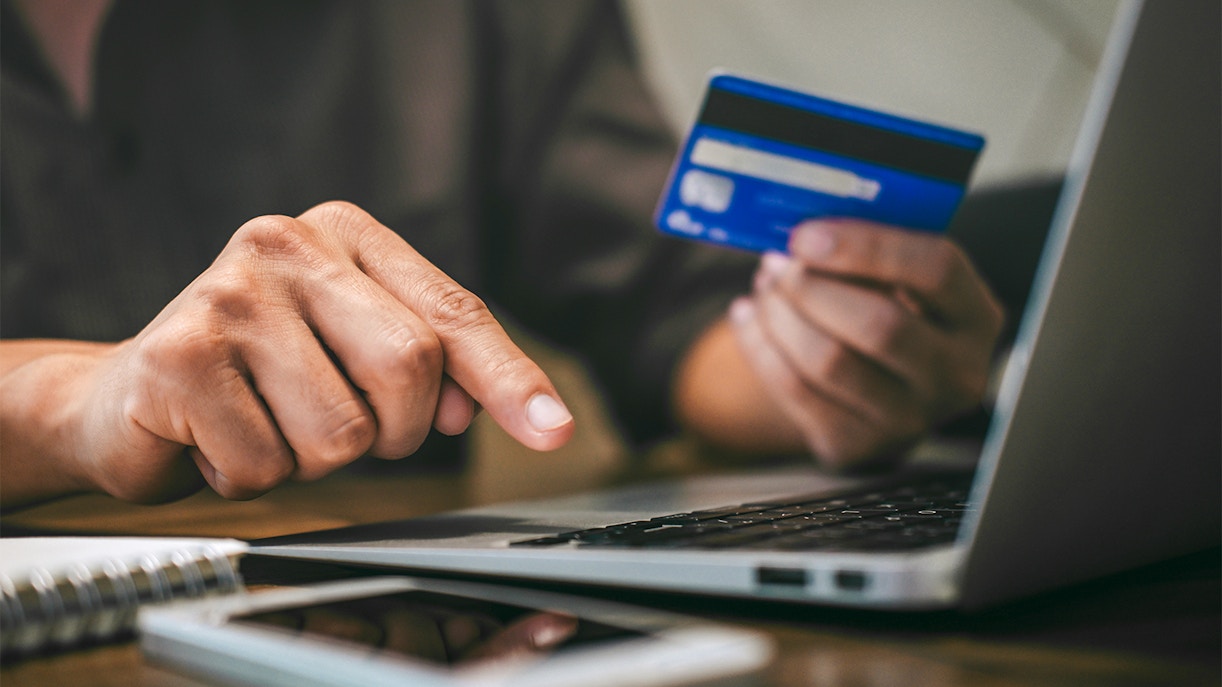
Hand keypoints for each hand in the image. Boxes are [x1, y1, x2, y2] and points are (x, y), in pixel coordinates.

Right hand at [20, 201, 573, 503]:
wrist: (128, 396)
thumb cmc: (260, 375)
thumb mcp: (352, 352)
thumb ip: (427, 368)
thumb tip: (471, 408)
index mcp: (345, 234)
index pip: (452, 312)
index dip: (508, 376)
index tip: (554, 430)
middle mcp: (286, 242)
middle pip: (408, 367)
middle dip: (390, 430)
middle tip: (339, 423)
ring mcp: (229, 293)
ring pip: (341, 432)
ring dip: (312, 459)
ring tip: (267, 421)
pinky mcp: (179, 354)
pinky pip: (267, 466)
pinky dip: (251, 476)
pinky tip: (218, 437)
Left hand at [728, 219, 1003, 466]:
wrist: (876, 390)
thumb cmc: (886, 311)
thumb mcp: (899, 281)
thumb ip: (868, 254)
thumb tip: (804, 233)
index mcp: (976, 318)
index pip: (937, 271)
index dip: (866, 247)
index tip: (807, 234)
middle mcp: (956, 375)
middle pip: (879, 325)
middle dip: (812, 287)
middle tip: (777, 262)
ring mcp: (909, 420)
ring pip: (829, 361)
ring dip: (780, 315)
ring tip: (764, 286)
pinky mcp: (856, 445)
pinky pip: (794, 390)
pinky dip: (760, 345)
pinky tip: (748, 317)